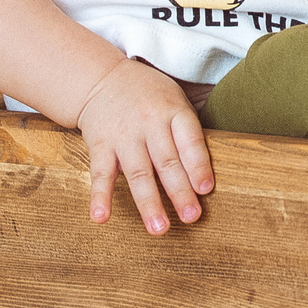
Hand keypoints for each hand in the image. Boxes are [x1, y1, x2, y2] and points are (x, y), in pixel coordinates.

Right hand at [76, 58, 214, 233]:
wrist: (102, 78)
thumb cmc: (149, 96)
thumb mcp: (175, 100)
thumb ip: (189, 133)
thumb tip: (208, 176)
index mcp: (173, 111)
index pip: (189, 140)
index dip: (198, 165)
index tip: (206, 189)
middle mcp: (149, 123)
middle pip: (167, 161)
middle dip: (179, 191)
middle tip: (191, 217)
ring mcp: (124, 136)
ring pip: (138, 172)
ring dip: (148, 202)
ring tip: (159, 228)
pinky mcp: (100, 146)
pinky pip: (100, 173)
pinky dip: (100, 196)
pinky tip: (101, 217)